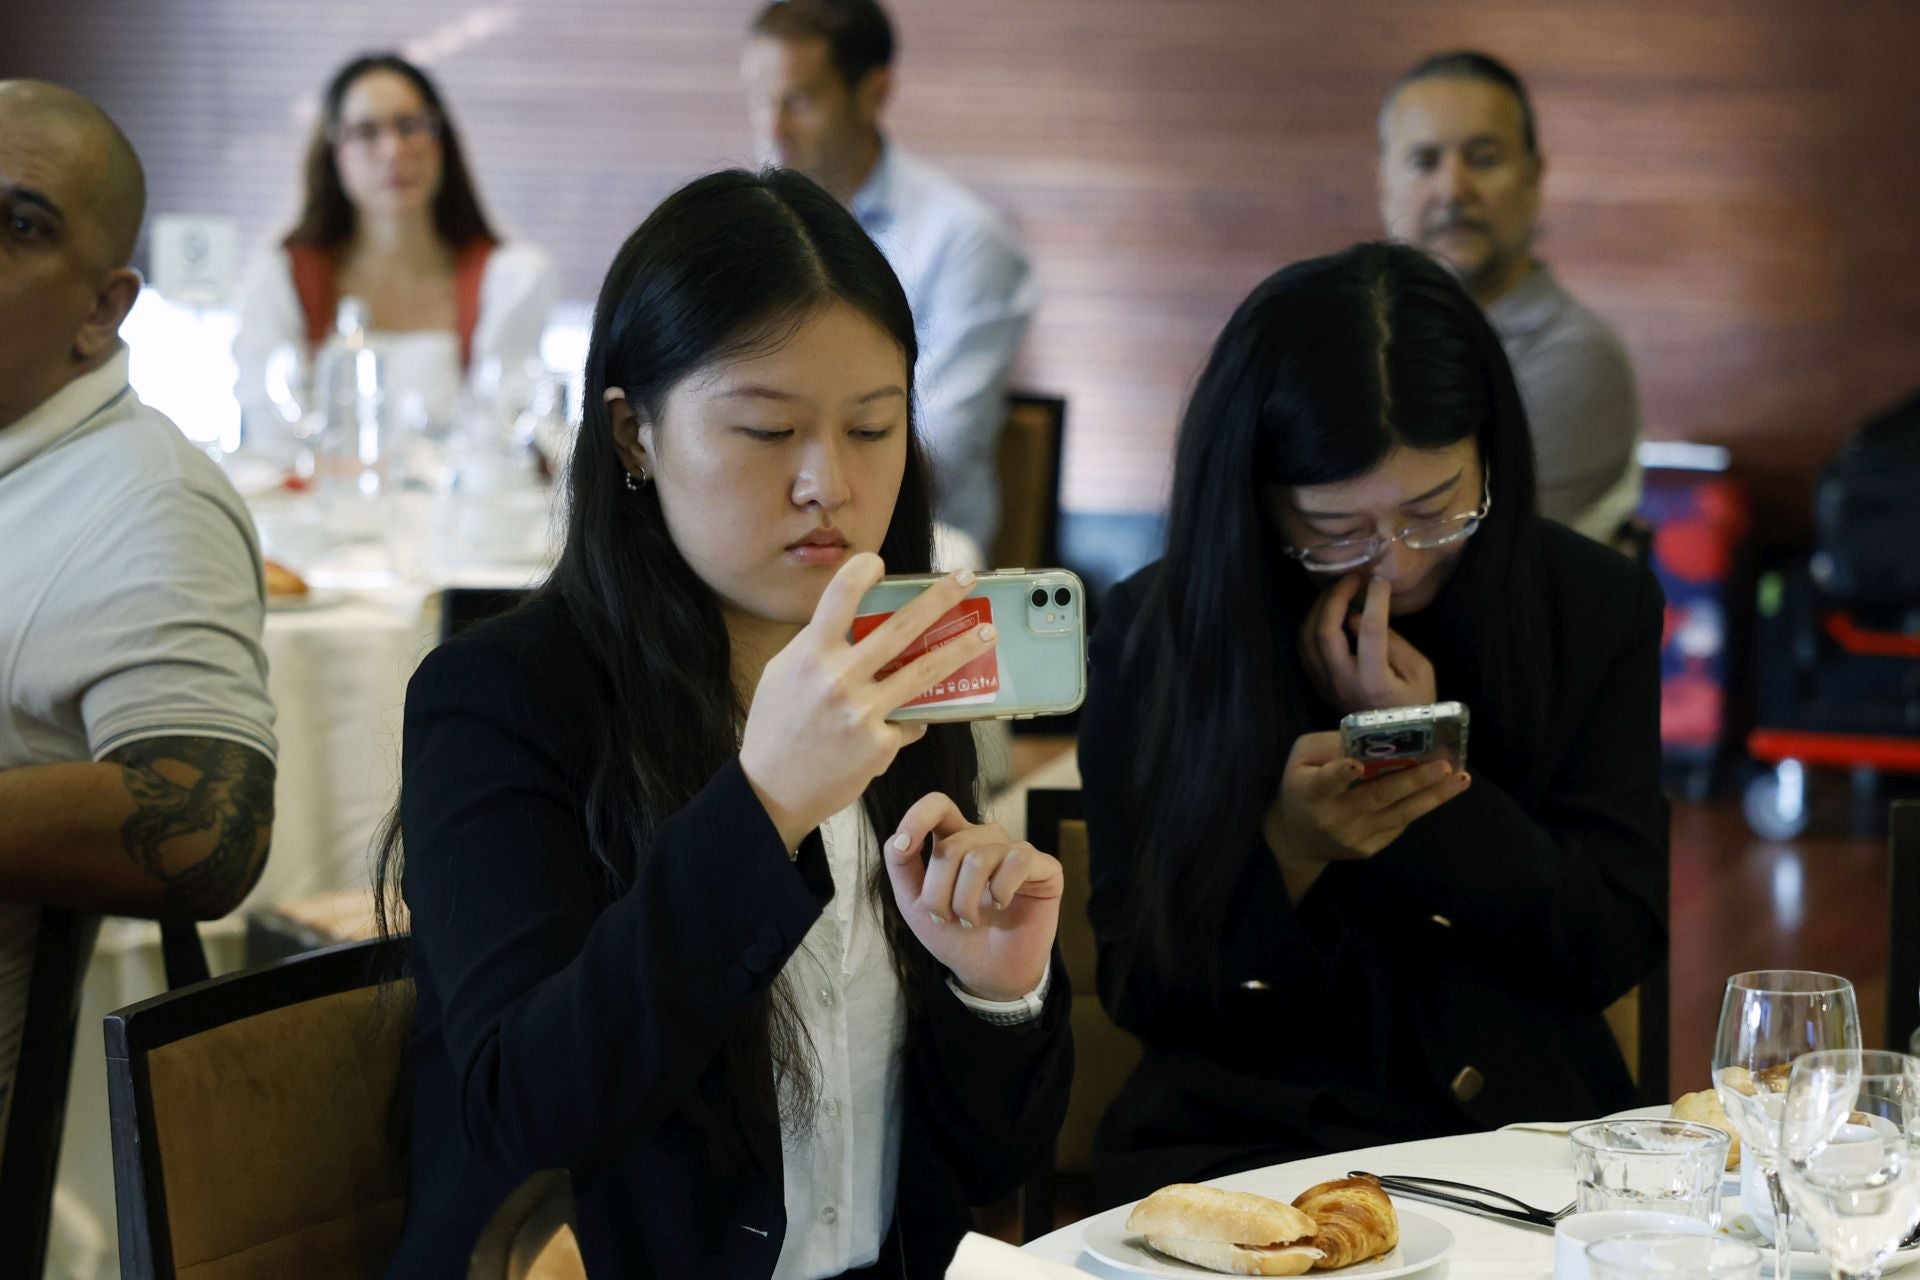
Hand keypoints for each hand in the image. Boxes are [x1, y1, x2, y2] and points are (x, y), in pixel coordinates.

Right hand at [740, 554, 996, 849]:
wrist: (771, 792)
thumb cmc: (775, 729)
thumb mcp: (782, 675)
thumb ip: (816, 647)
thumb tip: (857, 624)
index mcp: (809, 655)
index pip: (839, 597)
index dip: (862, 571)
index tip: (879, 563)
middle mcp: (838, 679)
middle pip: (901, 627)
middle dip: (940, 598)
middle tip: (966, 578)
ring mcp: (862, 712)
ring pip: (925, 671)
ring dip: (961, 648)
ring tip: (986, 634)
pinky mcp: (880, 743)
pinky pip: (910, 720)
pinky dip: (910, 718)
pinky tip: (905, 721)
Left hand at [882, 792, 1061, 1001]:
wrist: (988, 974)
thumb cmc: (954, 936)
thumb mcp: (914, 903)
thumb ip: (901, 865)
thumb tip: (899, 838)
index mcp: (955, 841)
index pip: (938, 806)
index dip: (918, 816)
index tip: (904, 845)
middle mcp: (986, 840)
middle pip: (952, 847)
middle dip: (938, 891)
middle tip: (944, 919)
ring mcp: (1016, 851)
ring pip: (980, 857)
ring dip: (966, 899)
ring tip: (970, 921)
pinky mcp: (1044, 867)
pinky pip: (1017, 860)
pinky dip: (1001, 890)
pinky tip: (1001, 905)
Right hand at [1269, 731, 1469, 875]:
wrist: (1297, 840)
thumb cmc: (1301, 786)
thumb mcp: (1301, 758)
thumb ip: (1329, 744)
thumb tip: (1372, 736)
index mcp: (1312, 791)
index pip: (1327, 782)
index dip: (1341, 774)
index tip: (1357, 764)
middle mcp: (1335, 817)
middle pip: (1377, 797)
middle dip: (1413, 780)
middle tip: (1443, 766)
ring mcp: (1355, 836)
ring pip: (1399, 814)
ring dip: (1433, 796)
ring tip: (1460, 779)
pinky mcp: (1370, 848)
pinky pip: (1399, 823)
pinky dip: (1420, 804)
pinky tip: (1442, 789)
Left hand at [1297, 574, 1436, 713]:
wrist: (1396, 740)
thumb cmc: (1416, 703)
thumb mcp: (1420, 671)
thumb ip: (1392, 642)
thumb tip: (1360, 616)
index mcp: (1373, 681)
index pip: (1369, 632)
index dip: (1373, 600)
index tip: (1379, 579)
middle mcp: (1342, 682)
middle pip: (1323, 632)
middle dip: (1335, 597)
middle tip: (1353, 577)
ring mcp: (1325, 684)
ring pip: (1307, 637)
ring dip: (1321, 607)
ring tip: (1341, 588)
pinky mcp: (1318, 683)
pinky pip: (1304, 646)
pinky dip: (1313, 622)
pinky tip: (1330, 610)